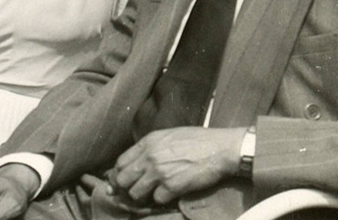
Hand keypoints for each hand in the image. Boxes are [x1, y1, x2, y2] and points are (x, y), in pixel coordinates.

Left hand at [105, 127, 244, 205]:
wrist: (219, 148)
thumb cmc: (196, 141)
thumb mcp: (168, 136)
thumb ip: (151, 148)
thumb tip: (137, 164)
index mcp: (148, 142)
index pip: (120, 162)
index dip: (119, 175)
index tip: (121, 182)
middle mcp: (150, 156)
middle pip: (123, 180)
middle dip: (127, 189)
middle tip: (136, 192)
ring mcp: (159, 171)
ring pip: (136, 193)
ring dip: (144, 197)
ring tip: (154, 194)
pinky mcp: (172, 186)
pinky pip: (157, 200)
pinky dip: (162, 201)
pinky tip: (170, 195)